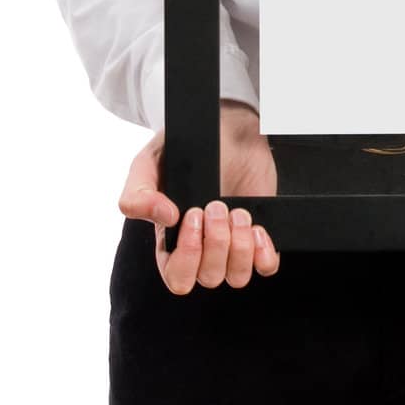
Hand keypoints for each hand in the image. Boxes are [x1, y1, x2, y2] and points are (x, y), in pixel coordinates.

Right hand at [117, 100, 280, 294]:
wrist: (224, 126)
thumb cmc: (182, 149)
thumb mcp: (148, 165)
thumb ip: (137, 195)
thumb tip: (165, 219)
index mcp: (170, 241)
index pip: (177, 277)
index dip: (188, 255)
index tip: (193, 215)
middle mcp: (202, 249)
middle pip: (209, 277)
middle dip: (216, 243)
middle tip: (217, 205)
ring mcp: (232, 244)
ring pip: (237, 276)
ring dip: (240, 245)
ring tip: (238, 211)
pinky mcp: (259, 237)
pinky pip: (266, 266)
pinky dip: (264, 254)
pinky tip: (257, 227)